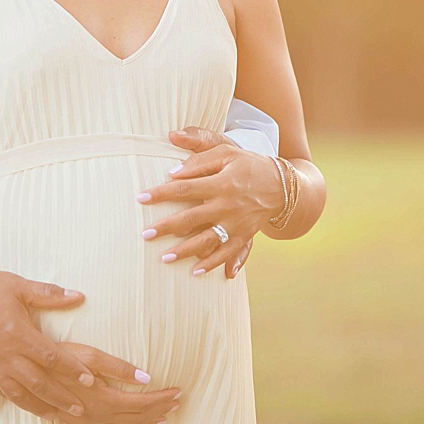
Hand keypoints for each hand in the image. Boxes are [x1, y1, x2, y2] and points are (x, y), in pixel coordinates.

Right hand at [0, 265, 100, 418]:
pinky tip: (29, 405)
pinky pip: (1, 391)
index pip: (52, 358)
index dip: (72, 370)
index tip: (90, 380)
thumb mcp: (17, 285)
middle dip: (62, 397)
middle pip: (39, 383)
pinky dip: (18, 401)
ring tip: (58, 415)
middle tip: (81, 409)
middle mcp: (5, 355)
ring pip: (20, 394)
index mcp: (17, 334)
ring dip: (42, 406)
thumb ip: (48, 294)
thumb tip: (78, 296)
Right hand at [50, 343, 182, 423]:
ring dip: (147, 423)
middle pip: (137, 418)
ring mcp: (87, 422)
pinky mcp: (78, 423)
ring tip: (165, 418)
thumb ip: (118, 368)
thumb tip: (146, 376)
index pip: (142, 403)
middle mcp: (97, 415)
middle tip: (178, 403)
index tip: (178, 391)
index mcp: (103, 399)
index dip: (162, 399)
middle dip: (160, 411)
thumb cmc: (58, 357)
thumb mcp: (90, 356)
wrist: (27, 372)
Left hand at [138, 127, 281, 276]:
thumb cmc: (249, 164)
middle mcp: (227, 206)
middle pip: (191, 219)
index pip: (184, 189)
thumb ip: (200, 156)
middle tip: (145, 234)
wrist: (282, 185)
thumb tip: (173, 170)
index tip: (141, 198)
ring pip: (207, 241)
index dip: (161, 193)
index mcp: (221, 183)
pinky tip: (196, 272)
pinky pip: (228, 253)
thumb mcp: (227, 151)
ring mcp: (236, 225)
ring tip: (164, 258)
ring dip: (185, 251)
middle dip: (166, 227)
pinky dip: (213, 264)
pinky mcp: (244, 236)